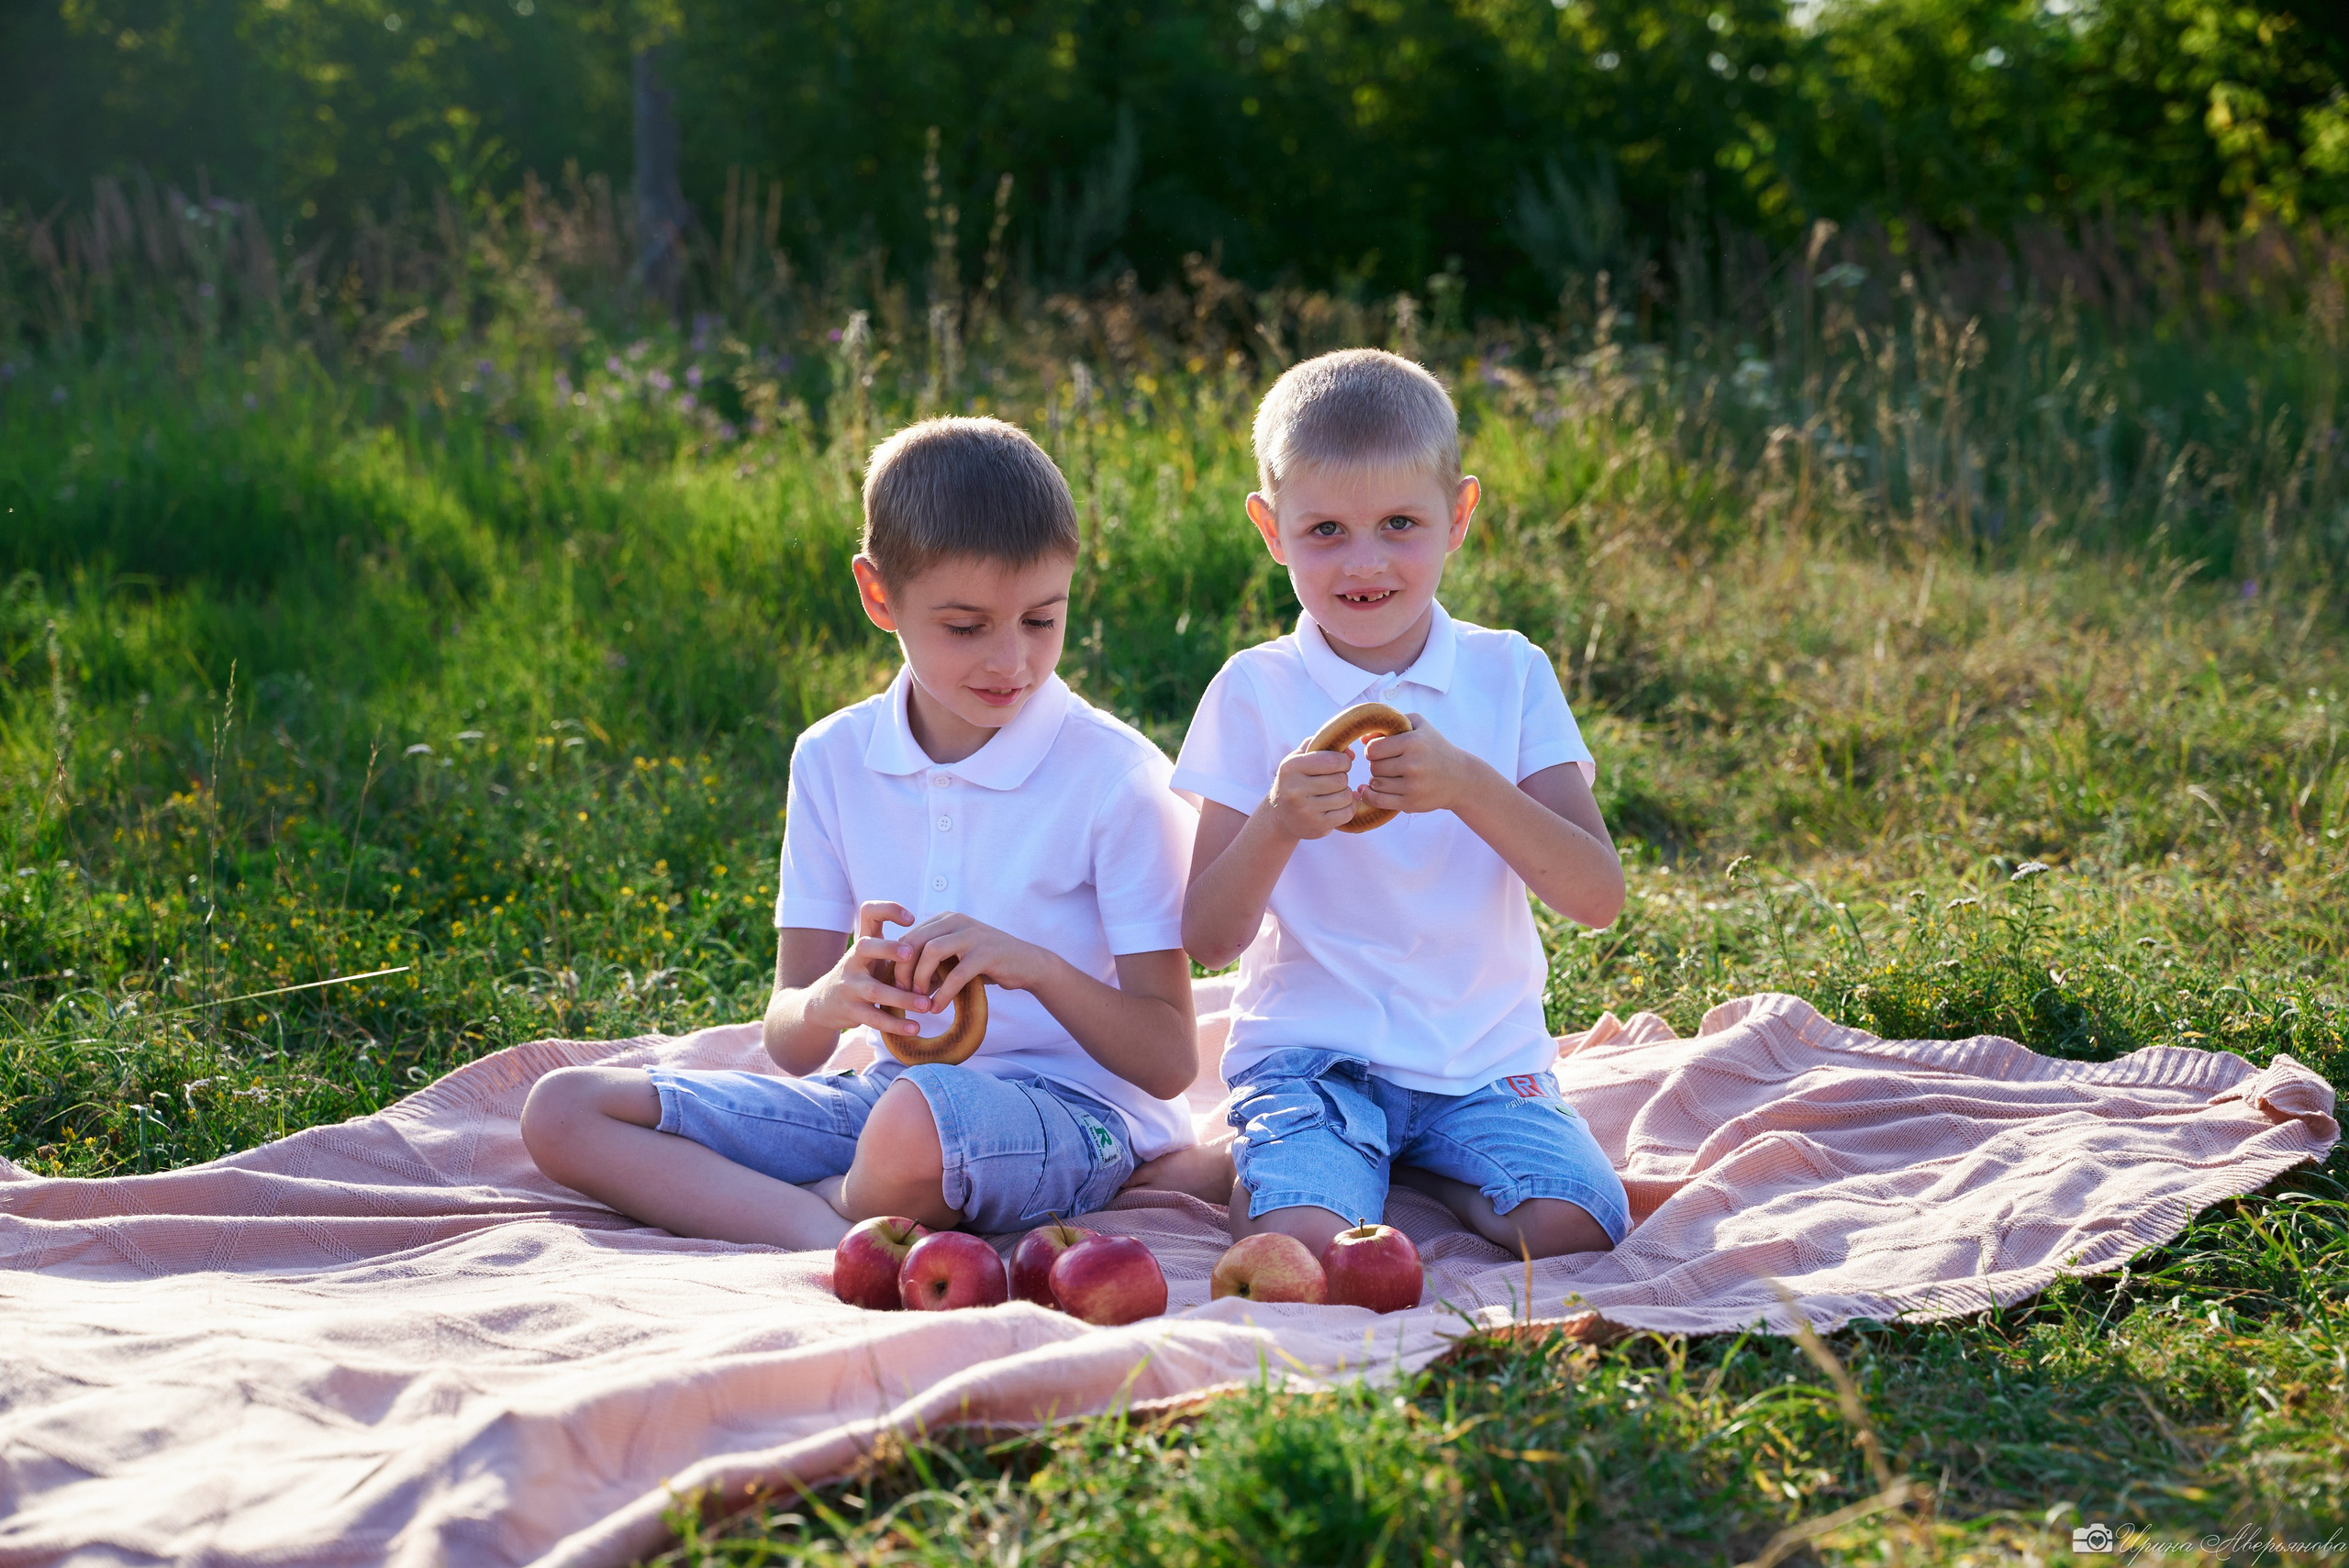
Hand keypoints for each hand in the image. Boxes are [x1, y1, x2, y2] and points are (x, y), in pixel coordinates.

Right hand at [800, 900, 943, 1037]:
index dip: (888, 909)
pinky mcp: (851, 1010)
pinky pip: (875, 1018)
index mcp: (863, 943)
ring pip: (875, 991)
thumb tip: (938, 943)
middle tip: (911, 954)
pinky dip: (896, 1024)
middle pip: (865, 947)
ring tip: (926, 1005)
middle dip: (888, 949)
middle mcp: (853, 960)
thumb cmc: (860, 975)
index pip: (869, 912)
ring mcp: (850, 986)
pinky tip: (915, 1028)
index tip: (911, 919)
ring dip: (903, 998)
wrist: (823, 1003)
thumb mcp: (871, 956)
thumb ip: (895, 948)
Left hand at [890, 909, 1058, 1005]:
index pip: (909, 936)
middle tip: (903, 994)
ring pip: (932, 951)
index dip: (898, 962)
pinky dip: (943, 993)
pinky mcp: (986, 953)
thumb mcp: (955, 960)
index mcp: (946, 919)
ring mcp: (972, 935)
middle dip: (904, 969)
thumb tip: (902, 985)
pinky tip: (938, 1007)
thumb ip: (931, 966)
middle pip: (915, 941)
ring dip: (920, 978)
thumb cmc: (986, 963)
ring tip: (919, 999)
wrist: (1027, 963)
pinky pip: (956, 973)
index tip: (896, 986)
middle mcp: (956, 921)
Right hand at [1262, 745, 1357, 841]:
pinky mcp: (1317, 826)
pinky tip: (1340, 805)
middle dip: (1343, 778)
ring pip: (1346, 796)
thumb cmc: (1295, 780)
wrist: (1280, 817)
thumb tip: (1350, 753)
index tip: (1340, 764)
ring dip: (1346, 793)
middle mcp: (1295, 789)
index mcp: (1291, 768)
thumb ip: (1322, 744)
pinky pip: (1347, 813)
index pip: (1332, 761)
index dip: (1343, 761)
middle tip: (1335, 781)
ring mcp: (1306, 810)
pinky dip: (1349, 807)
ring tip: (1335, 793)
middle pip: (1340, 779)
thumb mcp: (1299, 758)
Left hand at [1361, 714, 1489, 816]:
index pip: (1373, 749)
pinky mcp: (1411, 803)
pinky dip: (1371, 796)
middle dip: (1377, 764)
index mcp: (1413, 743)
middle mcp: (1413, 764)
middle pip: (1374, 766)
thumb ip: (1391, 723)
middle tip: (1387, 763)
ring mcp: (1412, 786)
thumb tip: (1362, 739)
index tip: (1380, 750)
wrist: (1460, 778)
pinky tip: (1371, 790)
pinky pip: (1379, 801)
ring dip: (1377, 779)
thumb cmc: (1434, 747)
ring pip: (1376, 783)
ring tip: (1389, 775)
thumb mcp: (1418, 726)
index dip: (1373, 749)